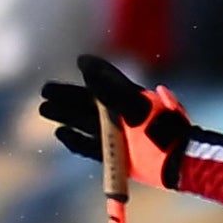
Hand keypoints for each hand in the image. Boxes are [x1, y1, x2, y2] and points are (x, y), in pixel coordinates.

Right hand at [37, 54, 192, 169]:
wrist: (178, 161)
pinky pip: (89, 147)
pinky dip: (75, 140)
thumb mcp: (134, 104)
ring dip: (65, 116)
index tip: (80, 61)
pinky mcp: (116, 157)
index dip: (93, 70)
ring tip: (44, 109)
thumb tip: (83, 63)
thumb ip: (109, 86)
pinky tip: (61, 132)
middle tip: (45, 91)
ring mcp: (118, 136)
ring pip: (84, 123)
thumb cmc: (160, 129)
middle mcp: (121, 116)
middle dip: (67, 97)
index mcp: (129, 99)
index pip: (106, 80)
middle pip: (89, 103)